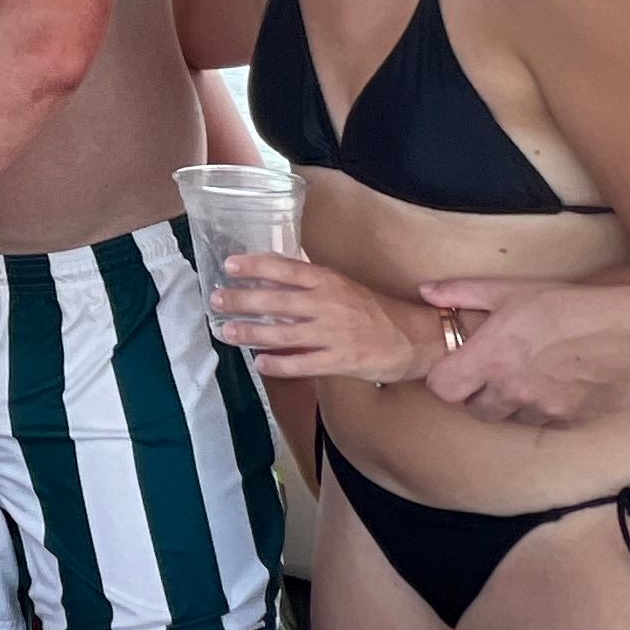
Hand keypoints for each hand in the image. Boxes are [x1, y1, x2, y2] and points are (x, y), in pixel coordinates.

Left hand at [213, 254, 438, 381]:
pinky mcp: (341, 360)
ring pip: (284, 334)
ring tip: (227, 332)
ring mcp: (333, 334)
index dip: (256, 266)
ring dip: (252, 332)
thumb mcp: (342, 285)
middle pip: (277, 301)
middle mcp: (327, 304)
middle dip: (242, 300)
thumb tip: (274, 269)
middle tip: (216, 300)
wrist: (414, 337)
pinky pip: (304, 364)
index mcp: (328, 281)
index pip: (285, 269)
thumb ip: (310, 280)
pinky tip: (260, 363)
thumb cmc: (374, 310)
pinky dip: (280, 364)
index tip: (230, 265)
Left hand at [417, 277, 629, 428]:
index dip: (447, 377)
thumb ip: (463, 293)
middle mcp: (510, 393)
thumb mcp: (512, 290)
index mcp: (490, 360)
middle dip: (478, 392)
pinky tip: (557, 382)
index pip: (442, 390)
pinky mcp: (569, 422)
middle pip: (475, 410)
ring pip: (510, 418)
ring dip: (511, 402)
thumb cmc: (572, 306)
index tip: (459, 362)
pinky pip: (543, 423)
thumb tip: (427, 292)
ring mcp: (541, 411)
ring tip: (529, 371)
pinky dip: (542, 409)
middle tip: (494, 367)